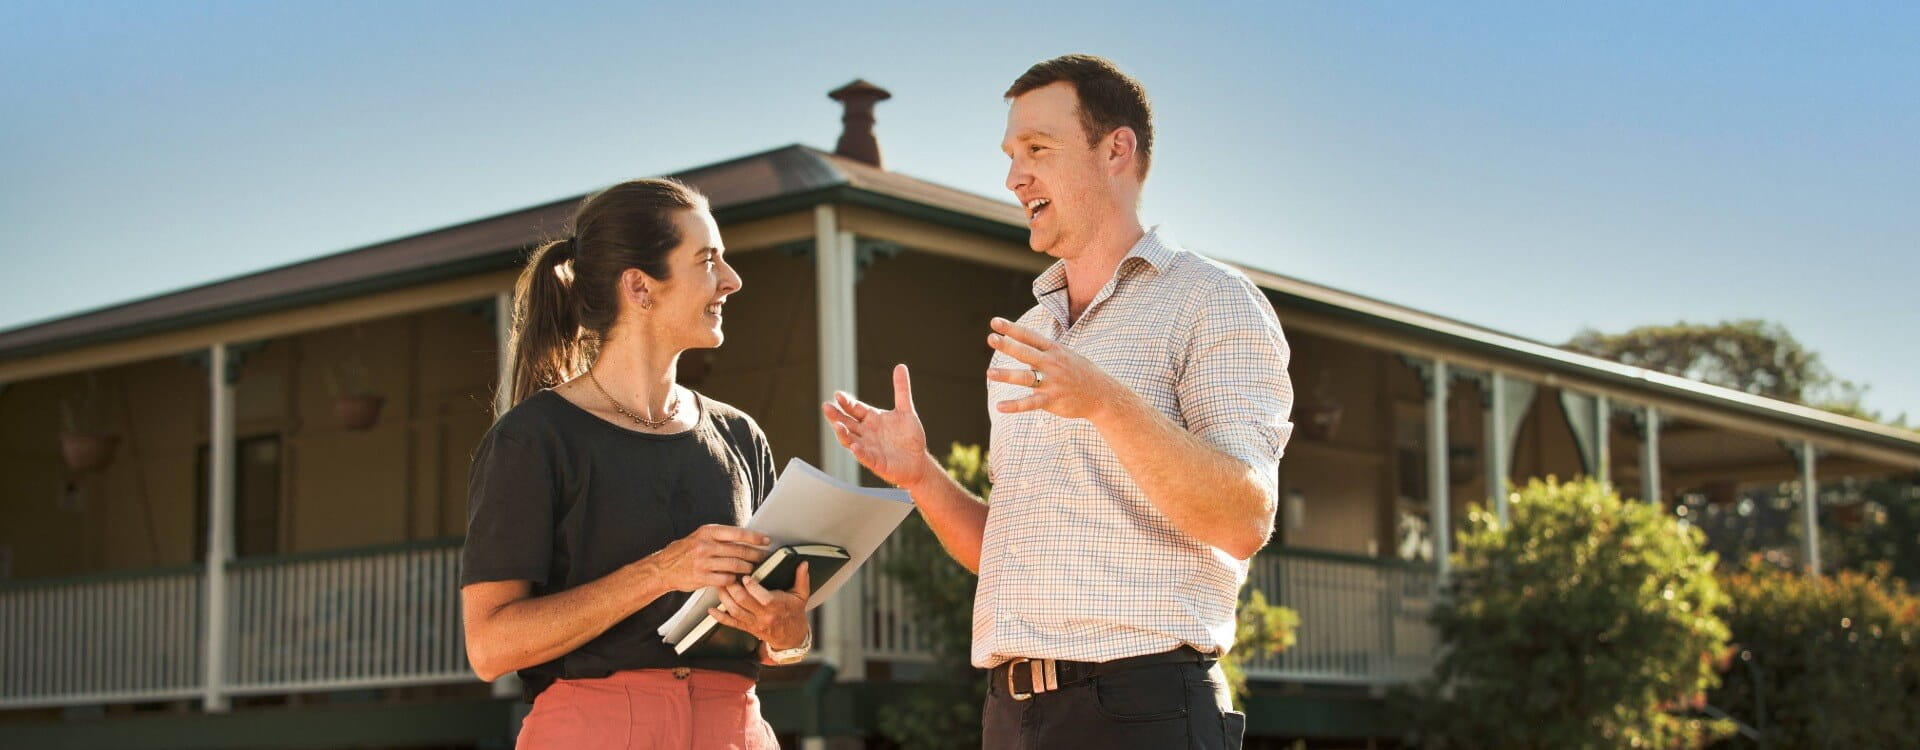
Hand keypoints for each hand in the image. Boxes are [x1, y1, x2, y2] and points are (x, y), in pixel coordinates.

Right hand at [643, 524, 769, 592]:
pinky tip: (738, 580)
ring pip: (734, 565)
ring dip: (747, 568)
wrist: (663, 568)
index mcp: (707, 532)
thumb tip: (744, 537)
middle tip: (764, 557)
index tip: (766, 540)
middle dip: (755, 554)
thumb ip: (719, 537)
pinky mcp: (701, 577)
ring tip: (753, 569)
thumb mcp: (699, 537)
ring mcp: (703, 562)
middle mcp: (705, 545)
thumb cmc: (684, 552)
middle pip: (739, 550)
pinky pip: (725, 579)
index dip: (754, 537)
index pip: (737, 533)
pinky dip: (734, 580)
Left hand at [710, 562, 811, 649]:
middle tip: (727, 577)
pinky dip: (720, 617)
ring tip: (719, 586)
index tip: (745, 576)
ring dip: (725, 599)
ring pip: (735, 612)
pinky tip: (712, 610)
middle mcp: (764, 616)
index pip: (763, 598)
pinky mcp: (747, 628)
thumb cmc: (794, 613)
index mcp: (777, 606)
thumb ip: (802, 578)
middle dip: (733, 589)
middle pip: (744, 603)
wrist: (791, 637)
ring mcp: (754, 623)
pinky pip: (732, 624)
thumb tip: (803, 564)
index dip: (752, 587)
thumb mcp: (801, 595)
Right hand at [821, 364, 937, 490]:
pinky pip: (865, 457)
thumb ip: (901, 390)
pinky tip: (855, 447)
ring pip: (850, 440)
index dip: (846, 402)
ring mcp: (869, 448)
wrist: (918, 460)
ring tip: (837, 425)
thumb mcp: (905, 411)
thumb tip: (901, 366)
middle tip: (826, 407)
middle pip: (846, 423)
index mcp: (871, 419)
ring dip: (843, 433)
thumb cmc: (908, 437)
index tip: (838, 395)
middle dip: (836, 415)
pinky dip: (859, 452)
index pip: (854, 409)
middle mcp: (866, 433)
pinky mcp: (876, 462)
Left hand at [986, 317, 1123, 419]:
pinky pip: (1031, 403)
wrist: (1102, 395)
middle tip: (991, 338)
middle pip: (1026, 353)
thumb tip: (1022, 341)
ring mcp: (1052, 382)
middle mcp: (1052, 364)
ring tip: (990, 373)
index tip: (995, 322)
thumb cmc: (1079, 372)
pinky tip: (1000, 406)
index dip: (1012, 329)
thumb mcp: (1065, 354)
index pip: (1030, 336)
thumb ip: (1044, 349)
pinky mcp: (1053, 400)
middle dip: (1008, 345)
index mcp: (1054, 350)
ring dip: (1007, 375)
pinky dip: (1015, 406)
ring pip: (1026, 377)